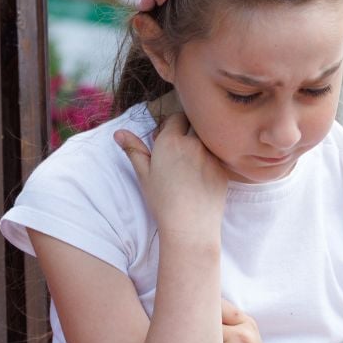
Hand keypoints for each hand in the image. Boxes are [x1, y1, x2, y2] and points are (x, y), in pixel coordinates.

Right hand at [114, 112, 227, 241]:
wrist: (190, 225)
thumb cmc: (163, 201)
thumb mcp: (144, 174)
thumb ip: (134, 150)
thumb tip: (119, 133)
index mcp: (171, 141)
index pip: (177, 117)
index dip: (173, 125)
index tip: (168, 138)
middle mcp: (193, 143)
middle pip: (196, 124)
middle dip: (189, 129)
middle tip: (181, 149)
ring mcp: (211, 155)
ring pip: (208, 139)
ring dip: (202, 144)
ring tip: (192, 164)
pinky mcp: (224, 169)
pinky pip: (219, 156)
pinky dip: (212, 160)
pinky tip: (203, 177)